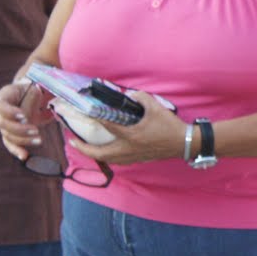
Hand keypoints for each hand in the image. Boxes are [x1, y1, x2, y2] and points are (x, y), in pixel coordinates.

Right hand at [0, 81, 52, 160]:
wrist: (33, 94)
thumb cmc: (33, 89)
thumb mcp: (34, 88)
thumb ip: (32, 96)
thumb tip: (33, 106)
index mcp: (4, 96)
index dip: (9, 112)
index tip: (23, 116)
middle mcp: (1, 112)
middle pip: (3, 124)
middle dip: (20, 129)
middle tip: (35, 130)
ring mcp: (4, 124)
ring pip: (8, 136)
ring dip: (24, 140)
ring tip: (39, 140)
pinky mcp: (10, 134)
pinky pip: (10, 144)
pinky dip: (17, 151)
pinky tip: (24, 156)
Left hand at [67, 90, 187, 165]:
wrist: (184, 143)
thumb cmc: (169, 126)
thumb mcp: (156, 108)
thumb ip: (141, 98)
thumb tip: (130, 94)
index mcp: (131, 135)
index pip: (107, 126)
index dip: (95, 119)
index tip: (84, 113)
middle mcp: (128, 149)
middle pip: (99, 153)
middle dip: (83, 148)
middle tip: (72, 142)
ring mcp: (132, 156)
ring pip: (107, 159)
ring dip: (94, 154)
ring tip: (86, 148)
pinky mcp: (138, 159)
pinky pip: (117, 161)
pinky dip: (107, 157)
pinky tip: (107, 152)